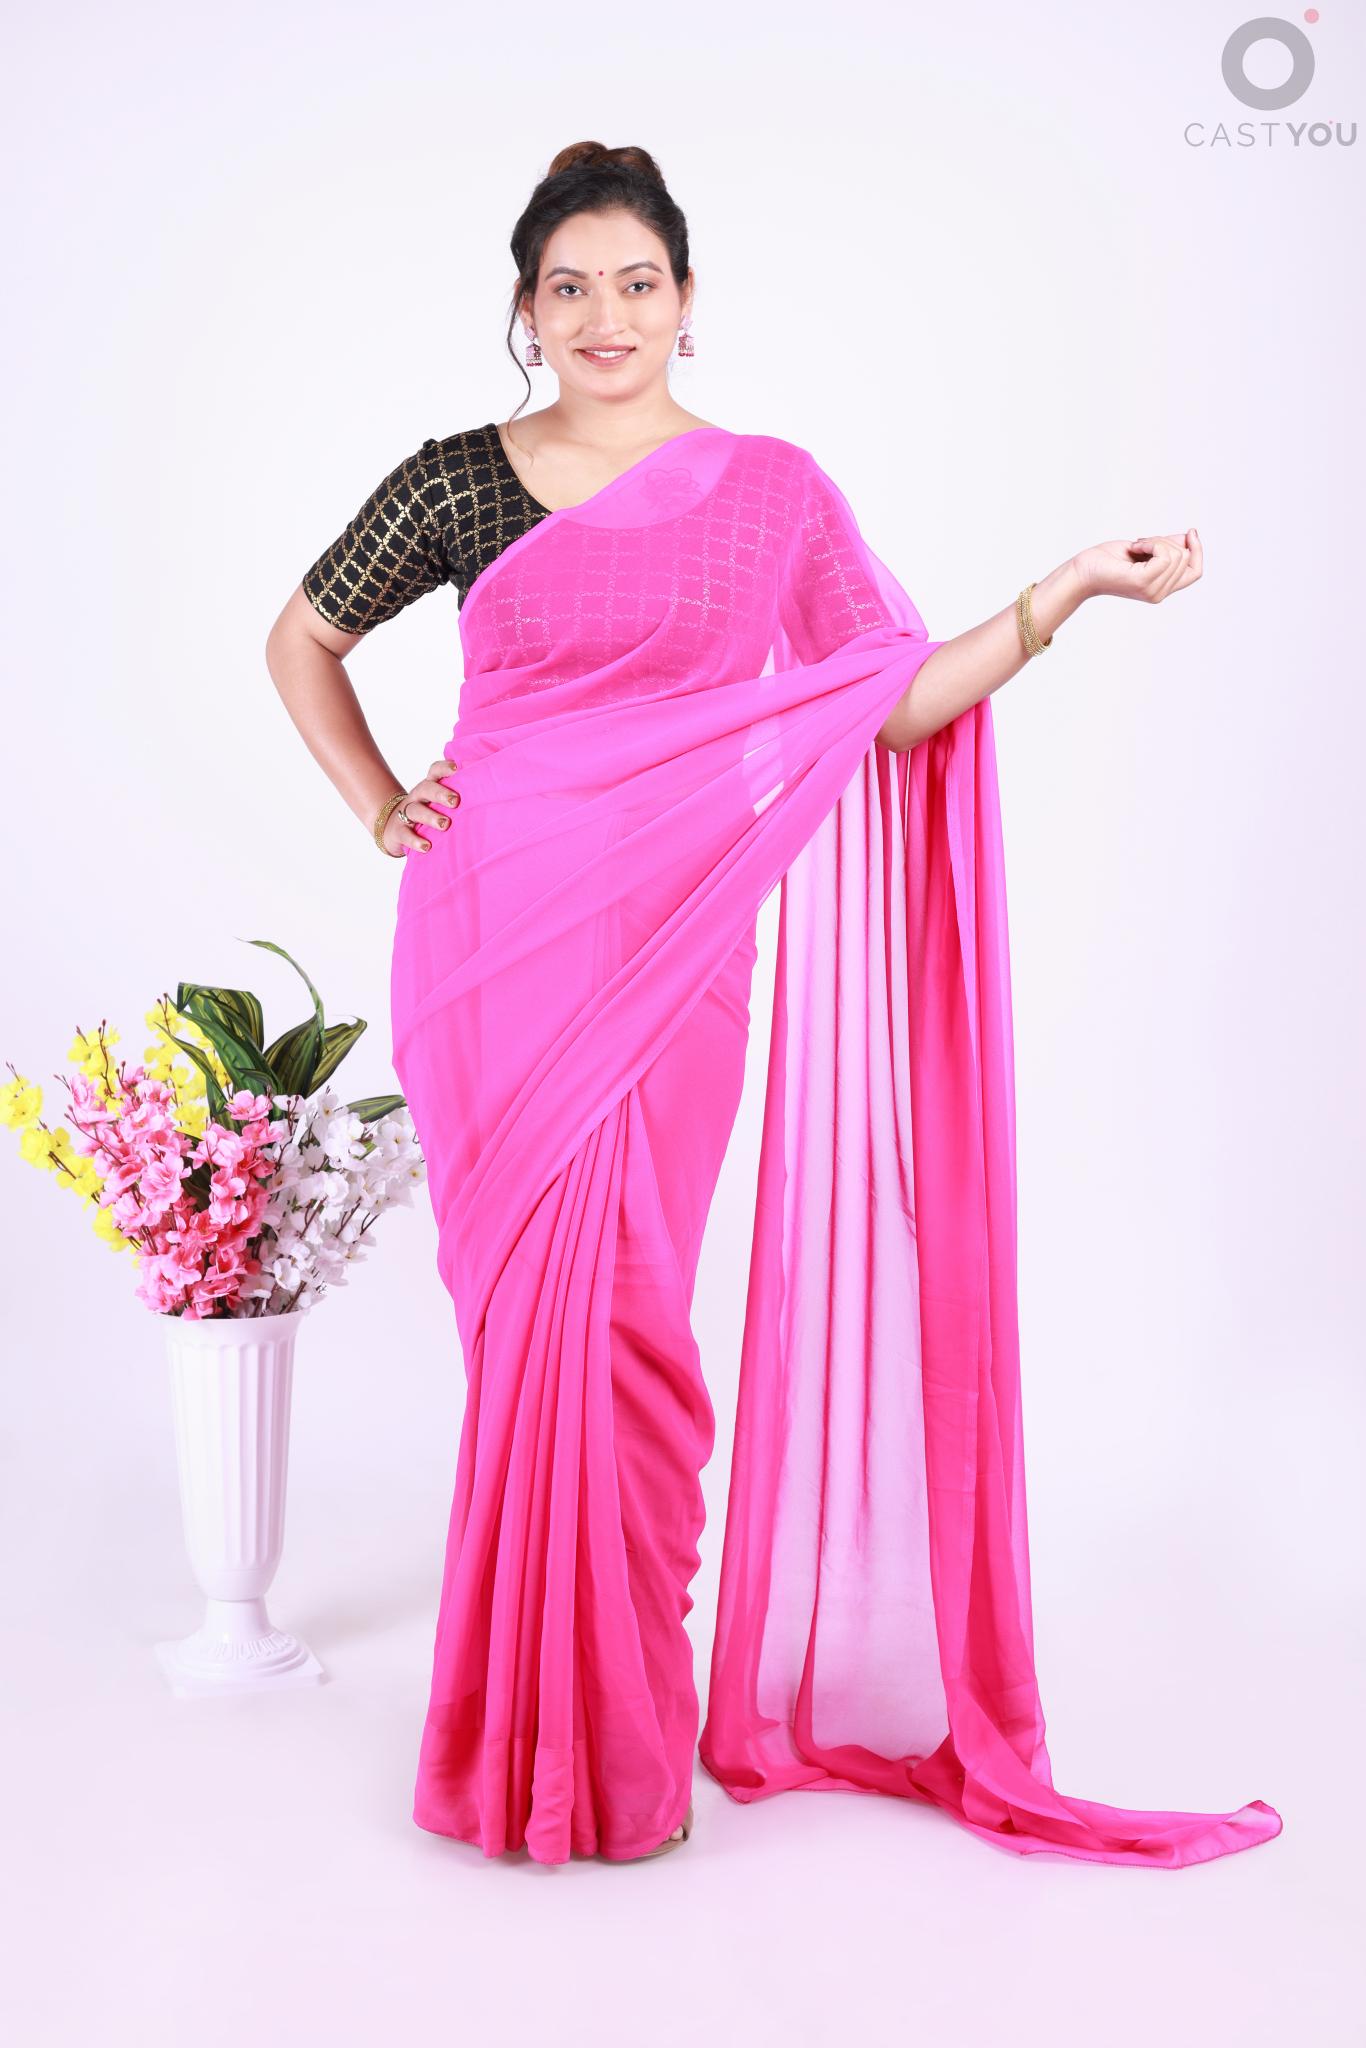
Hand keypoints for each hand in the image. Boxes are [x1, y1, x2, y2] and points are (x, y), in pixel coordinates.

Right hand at [380, 755, 461, 856]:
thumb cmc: (427, 814)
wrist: (394, 828)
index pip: (434, 772)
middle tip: (455, 801)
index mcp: (429, 787)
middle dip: (440, 793)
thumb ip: (457, 797)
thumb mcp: (439, 804)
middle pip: (425, 788)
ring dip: (430, 816)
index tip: (456, 768)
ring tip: (445, 824)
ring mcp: (405, 813)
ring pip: (415, 810)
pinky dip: (415, 840)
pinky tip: (426, 846)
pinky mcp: (398, 831)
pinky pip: (405, 834)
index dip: (444, 768)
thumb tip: (487, 790)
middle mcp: (417, 797)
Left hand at [1072, 530, 1202, 602]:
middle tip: (1141, 542)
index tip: (1190, 532)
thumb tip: (1189, 537)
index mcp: (1161, 588)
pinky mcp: (1143, 582)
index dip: (1198, 550)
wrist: (1082, 571)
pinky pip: (1164, 554)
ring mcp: (1152, 591)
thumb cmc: (1107, 560)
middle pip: (1185, 557)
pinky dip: (1151, 543)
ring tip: (1136, 545)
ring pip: (1176, 554)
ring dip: (1156, 541)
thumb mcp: (1144, 549)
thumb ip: (1167, 546)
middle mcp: (1159, 594)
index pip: (1195, 572)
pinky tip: (1134, 546)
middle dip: (1166, 541)